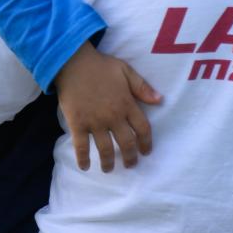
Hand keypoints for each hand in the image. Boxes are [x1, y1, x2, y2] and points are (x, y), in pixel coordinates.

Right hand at [54, 42, 162, 171]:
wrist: (72, 62)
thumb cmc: (100, 66)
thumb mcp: (125, 70)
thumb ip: (142, 87)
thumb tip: (160, 100)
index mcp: (127, 104)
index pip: (143, 129)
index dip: (146, 143)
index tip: (146, 152)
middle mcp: (113, 116)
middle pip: (127, 143)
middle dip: (130, 157)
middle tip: (130, 165)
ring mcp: (95, 122)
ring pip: (106, 149)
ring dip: (109, 162)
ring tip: (109, 169)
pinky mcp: (77, 124)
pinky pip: (81, 147)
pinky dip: (83, 159)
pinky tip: (85, 166)